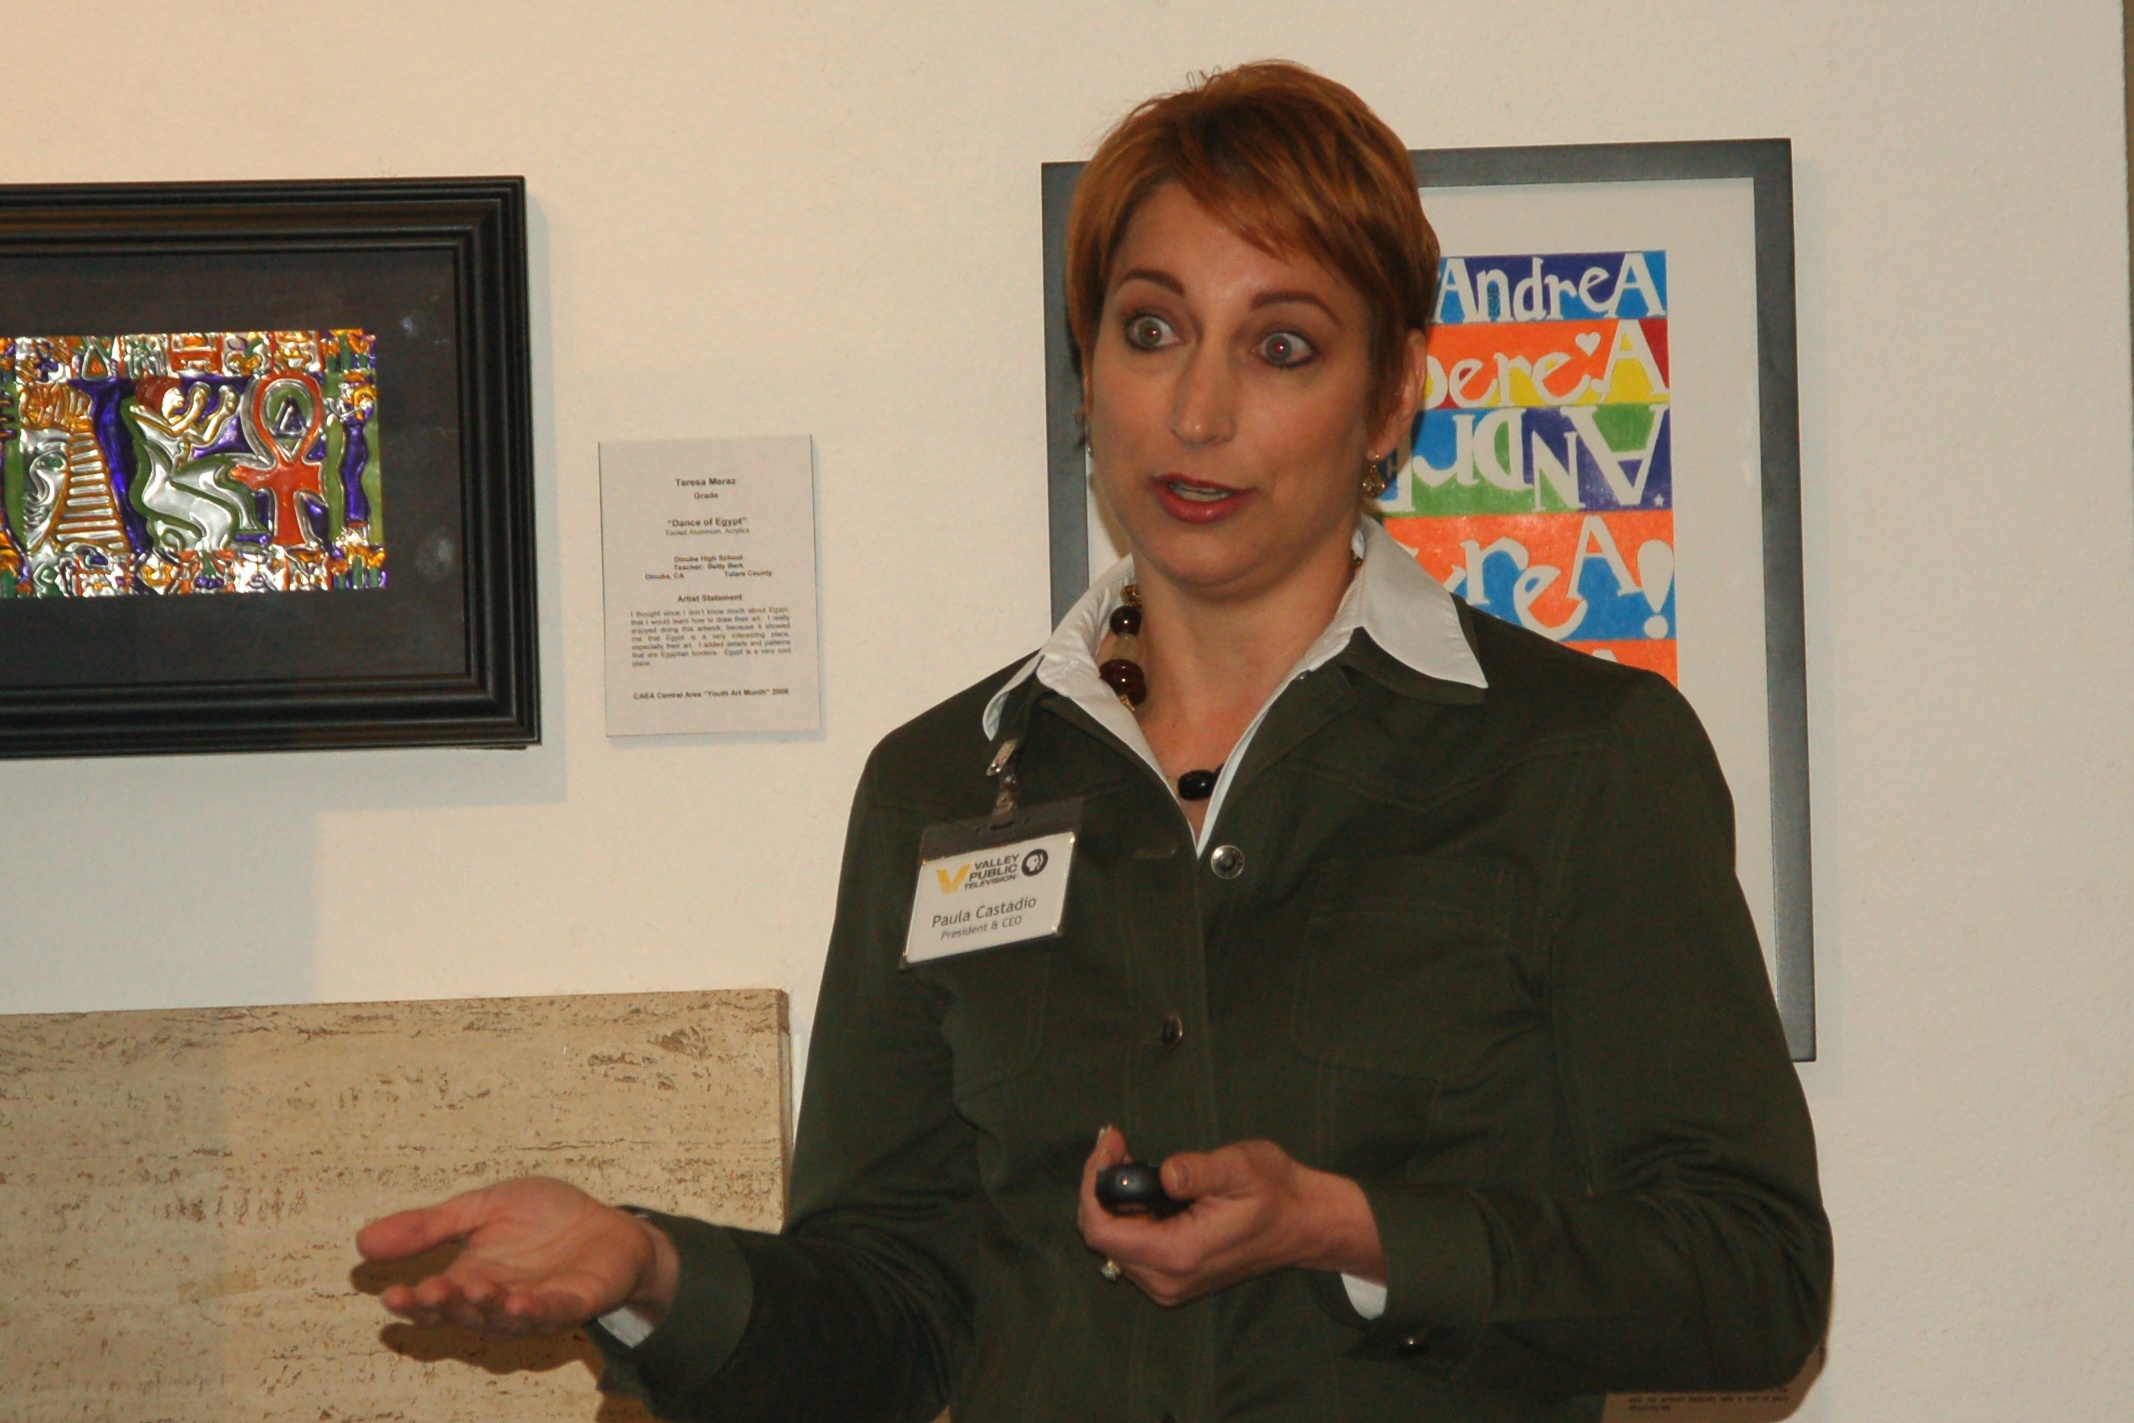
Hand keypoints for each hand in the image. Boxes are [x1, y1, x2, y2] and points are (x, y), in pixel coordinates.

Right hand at [355, 1176, 678, 1336]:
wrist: (607, 1223)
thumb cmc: (544, 1218)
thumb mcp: (480, 1208)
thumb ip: (429, 1226)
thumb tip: (361, 1241)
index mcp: (469, 1278)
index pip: (432, 1300)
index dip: (412, 1303)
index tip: (391, 1295)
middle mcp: (496, 1300)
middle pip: (462, 1312)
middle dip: (444, 1305)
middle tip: (427, 1291)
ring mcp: (534, 1305)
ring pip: (502, 1318)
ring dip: (486, 1307)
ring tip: (474, 1288)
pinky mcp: (572, 1304)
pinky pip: (549, 1314)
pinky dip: (534, 1311)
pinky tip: (520, 1300)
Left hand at [1076, 1128, 1384, 1306]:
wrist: (1305, 1224)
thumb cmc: (1276, 1191)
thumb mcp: (1240, 1168)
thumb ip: (1198, 1172)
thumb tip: (1164, 1173)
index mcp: (1178, 1254)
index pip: (1101, 1232)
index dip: (1093, 1186)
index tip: (1111, 1144)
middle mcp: (1167, 1279)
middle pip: (1102, 1237)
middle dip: (1101, 1187)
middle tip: (1118, 1144)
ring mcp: (1170, 1284)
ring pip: (1114, 1243)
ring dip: (1113, 1200)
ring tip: (1130, 1158)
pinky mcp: (1175, 1279)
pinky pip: (1132, 1248)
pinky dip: (1129, 1214)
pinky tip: (1144, 1186)